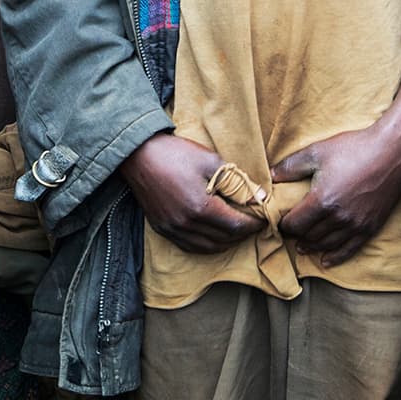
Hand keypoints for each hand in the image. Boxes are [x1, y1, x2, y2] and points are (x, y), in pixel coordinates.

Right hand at [119, 133, 265, 254]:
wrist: (138, 153)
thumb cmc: (175, 153)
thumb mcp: (210, 160)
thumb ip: (236, 180)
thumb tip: (260, 196)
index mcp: (200, 206)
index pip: (236, 225)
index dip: (253, 224)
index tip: (262, 217)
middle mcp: (187, 223)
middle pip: (224, 239)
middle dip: (242, 233)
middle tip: (252, 223)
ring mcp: (172, 228)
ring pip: (207, 247)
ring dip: (226, 242)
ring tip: (235, 231)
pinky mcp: (162, 228)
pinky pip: (189, 246)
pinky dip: (206, 246)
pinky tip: (213, 236)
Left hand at [270, 116, 400, 266]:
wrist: (391, 153)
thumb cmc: (353, 149)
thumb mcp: (316, 152)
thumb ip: (290, 166)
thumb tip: (270, 176)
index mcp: (322, 200)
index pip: (295, 223)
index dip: (284, 225)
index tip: (278, 222)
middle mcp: (338, 217)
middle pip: (310, 236)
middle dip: (296, 236)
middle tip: (288, 233)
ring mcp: (356, 225)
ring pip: (327, 244)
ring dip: (312, 247)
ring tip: (302, 246)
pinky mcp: (370, 227)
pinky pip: (350, 249)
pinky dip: (336, 257)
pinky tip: (326, 260)